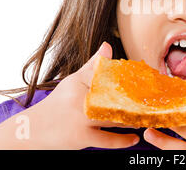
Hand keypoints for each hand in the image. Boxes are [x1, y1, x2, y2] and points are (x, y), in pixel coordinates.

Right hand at [22, 41, 139, 148]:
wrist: (32, 130)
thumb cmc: (57, 104)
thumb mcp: (72, 81)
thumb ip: (92, 65)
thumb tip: (107, 45)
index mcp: (79, 82)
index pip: (107, 76)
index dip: (128, 78)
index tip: (146, 79)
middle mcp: (80, 99)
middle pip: (115, 97)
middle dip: (135, 100)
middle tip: (153, 100)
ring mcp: (81, 119)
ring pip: (115, 118)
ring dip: (133, 119)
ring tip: (148, 117)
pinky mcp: (81, 138)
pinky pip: (107, 140)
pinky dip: (123, 140)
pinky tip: (134, 138)